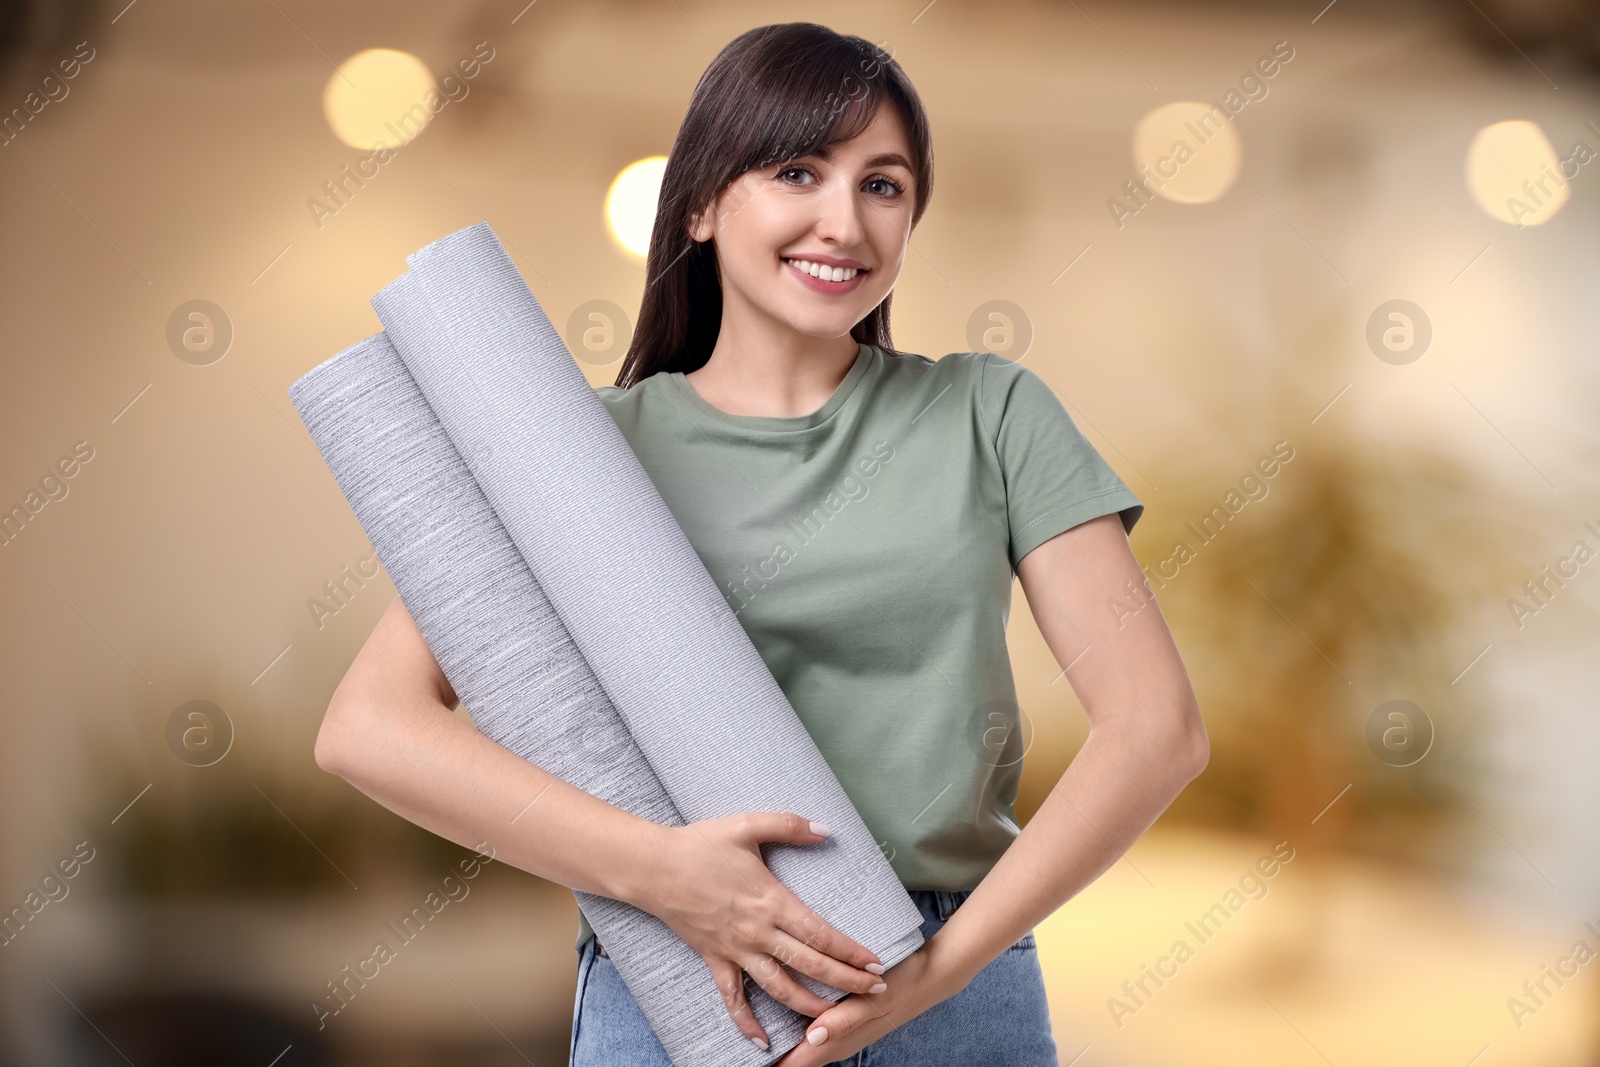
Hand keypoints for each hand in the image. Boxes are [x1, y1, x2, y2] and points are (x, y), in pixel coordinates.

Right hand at [640, 812, 890, 1050]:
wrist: (652, 868)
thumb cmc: (700, 845)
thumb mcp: (747, 825)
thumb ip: (789, 825)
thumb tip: (825, 830)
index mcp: (771, 901)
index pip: (821, 934)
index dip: (851, 952)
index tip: (876, 963)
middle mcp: (758, 933)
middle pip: (810, 965)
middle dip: (845, 981)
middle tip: (874, 991)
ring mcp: (736, 950)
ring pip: (779, 988)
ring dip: (809, 1006)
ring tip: (834, 1018)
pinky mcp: (714, 959)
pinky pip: (733, 998)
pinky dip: (747, 1022)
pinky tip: (762, 1041)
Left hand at [772, 942, 948, 1064]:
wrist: (931, 975)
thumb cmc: (901, 984)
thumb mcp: (874, 1000)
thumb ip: (843, 1019)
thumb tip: (813, 1037)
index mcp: (842, 1039)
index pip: (800, 1063)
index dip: (778, 1066)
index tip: (757, 1062)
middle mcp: (840, 1041)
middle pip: (800, 1059)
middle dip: (778, 1059)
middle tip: (752, 1050)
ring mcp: (845, 1032)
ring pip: (809, 1047)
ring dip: (788, 1048)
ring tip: (762, 1040)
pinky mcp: (848, 1019)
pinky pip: (820, 1033)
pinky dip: (802, 1032)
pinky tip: (791, 1017)